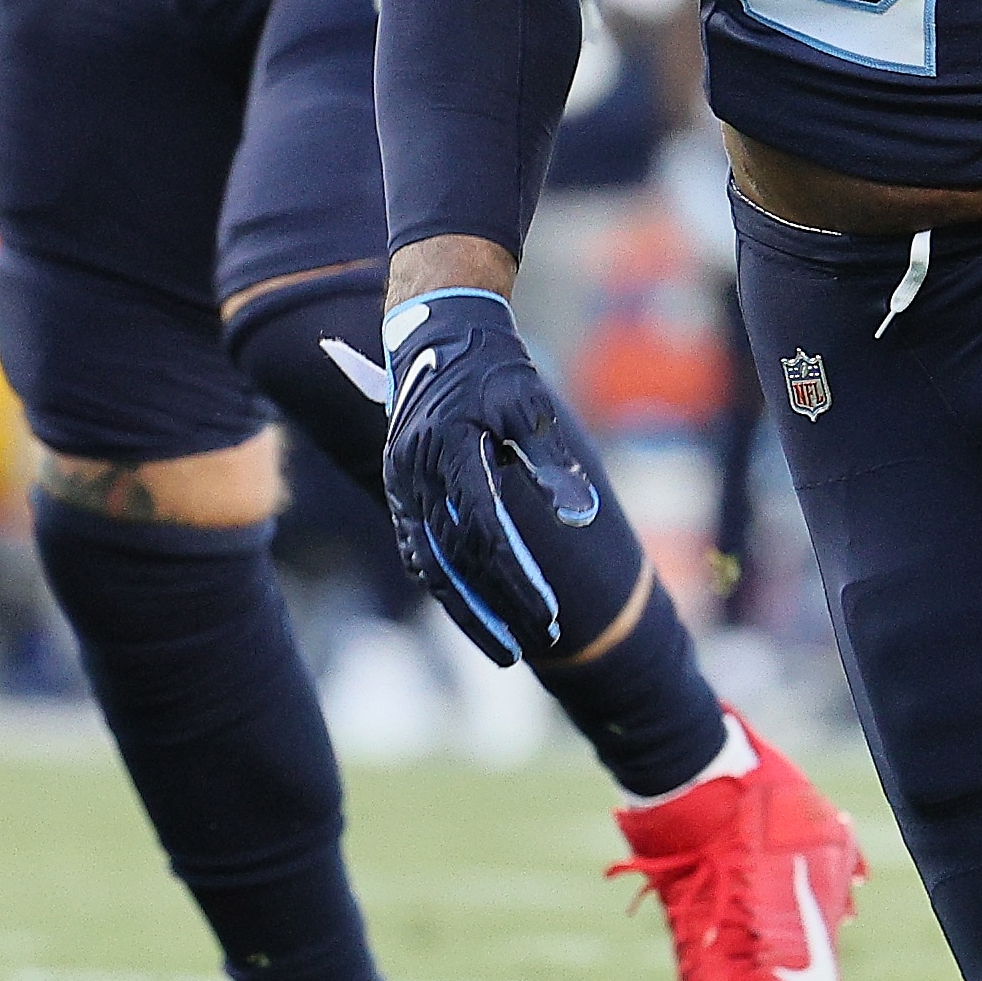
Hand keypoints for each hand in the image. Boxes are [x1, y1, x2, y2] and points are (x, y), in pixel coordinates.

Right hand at [376, 289, 599, 662]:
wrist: (436, 332)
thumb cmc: (493, 368)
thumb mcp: (529, 404)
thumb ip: (551, 461)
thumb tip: (582, 517)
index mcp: (448, 449)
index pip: (485, 532)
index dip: (517, 580)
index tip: (549, 616)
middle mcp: (414, 474)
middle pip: (453, 561)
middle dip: (492, 610)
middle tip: (529, 647)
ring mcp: (401, 485)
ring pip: (430, 564)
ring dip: (466, 608)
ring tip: (504, 645)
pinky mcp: (399, 490)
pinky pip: (419, 549)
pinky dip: (445, 582)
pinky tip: (472, 608)